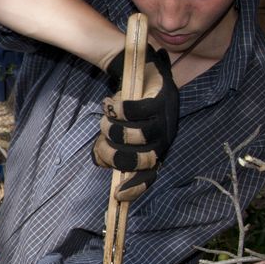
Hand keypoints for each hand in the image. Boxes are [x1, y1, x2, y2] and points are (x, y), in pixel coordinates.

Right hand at [93, 45, 178, 199]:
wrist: (139, 69)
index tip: (117, 194)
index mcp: (155, 149)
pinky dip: (118, 110)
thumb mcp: (118, 131)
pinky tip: (110, 103)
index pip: (149, 175)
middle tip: (103, 138)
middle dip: (115, 153)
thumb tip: (99, 162)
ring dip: (113, 129)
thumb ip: (109, 148)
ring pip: (137, 136)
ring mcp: (165, 119)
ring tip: (106, 117)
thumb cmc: (128, 105)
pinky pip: (135, 112)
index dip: (136, 188)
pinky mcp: (161, 98)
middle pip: (141, 159)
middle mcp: (164, 138)